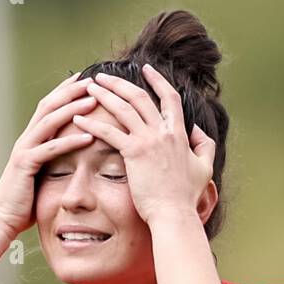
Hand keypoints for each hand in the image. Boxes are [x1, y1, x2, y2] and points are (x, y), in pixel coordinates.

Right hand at [0, 72, 98, 238]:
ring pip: (50, 121)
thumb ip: (53, 164)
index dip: (65, 92)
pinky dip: (70, 141)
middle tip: (92, 80)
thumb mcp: (41, 177)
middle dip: (70, 91)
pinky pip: (51, 148)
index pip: (48, 108)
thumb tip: (71, 160)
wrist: (2, 220)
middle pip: (48, 106)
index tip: (84, 81)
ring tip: (94, 100)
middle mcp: (26, 140)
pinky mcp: (26, 165)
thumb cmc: (23, 203)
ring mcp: (24, 150)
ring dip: (73, 108)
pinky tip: (89, 136)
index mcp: (30, 140)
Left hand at [72, 64, 215, 226]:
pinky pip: (109, 132)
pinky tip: (78, 118)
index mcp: (179, 133)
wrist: (174, 214)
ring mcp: (148, 141)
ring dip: (104, 94)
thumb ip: (204, 144)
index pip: (169, 97)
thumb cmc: (188, 196)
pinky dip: (92, 123)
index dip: (157, 80)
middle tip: (103, 76)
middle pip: (139, 96)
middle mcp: (163, 132)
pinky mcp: (133, 154)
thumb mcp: (205, 167)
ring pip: (123, 108)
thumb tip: (197, 129)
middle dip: (119, 82)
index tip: (146, 69)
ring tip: (88, 88)